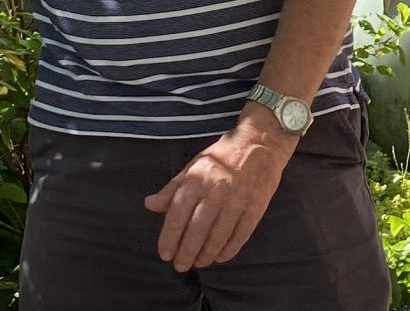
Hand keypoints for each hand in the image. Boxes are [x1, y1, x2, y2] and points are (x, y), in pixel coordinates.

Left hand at [142, 116, 296, 271]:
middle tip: (180, 266)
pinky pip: (240, 234)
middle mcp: (216, 190)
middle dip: (186, 252)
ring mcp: (237, 199)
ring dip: (206, 254)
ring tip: (199, 263)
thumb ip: (171, 188)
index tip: (165, 254)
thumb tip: (150, 204)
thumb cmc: (222, 156)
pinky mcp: (256, 206)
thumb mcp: (193, 166)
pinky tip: (220, 257)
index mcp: (196, 179)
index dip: (170, 237)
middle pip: (197, 229)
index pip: (178, 214)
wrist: (260, 143)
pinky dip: (229, 249)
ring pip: (218, 236)